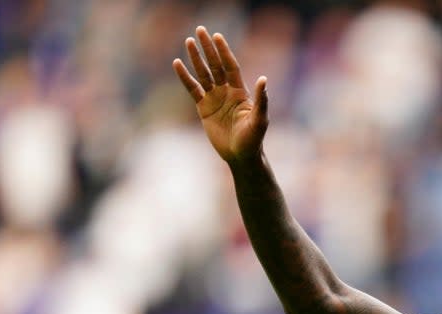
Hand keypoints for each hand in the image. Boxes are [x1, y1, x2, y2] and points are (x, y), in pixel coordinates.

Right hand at [174, 26, 267, 163]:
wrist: (240, 156)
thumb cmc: (253, 139)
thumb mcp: (260, 120)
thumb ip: (262, 100)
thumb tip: (264, 79)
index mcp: (240, 92)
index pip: (230, 66)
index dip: (224, 52)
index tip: (217, 37)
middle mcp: (227, 92)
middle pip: (215, 65)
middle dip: (208, 48)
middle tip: (200, 30)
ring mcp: (214, 99)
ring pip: (203, 74)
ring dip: (196, 58)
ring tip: (188, 41)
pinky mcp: (203, 108)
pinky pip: (192, 89)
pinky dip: (185, 77)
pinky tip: (177, 64)